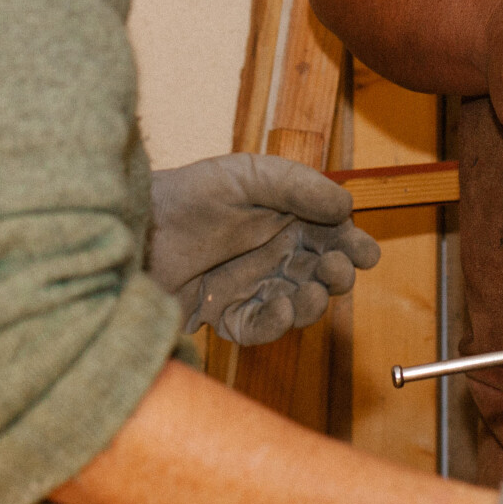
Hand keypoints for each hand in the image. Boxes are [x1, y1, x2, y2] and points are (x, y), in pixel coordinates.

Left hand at [147, 153, 380, 345]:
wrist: (136, 231)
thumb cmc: (188, 195)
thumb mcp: (246, 176)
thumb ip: (297, 186)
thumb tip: (347, 204)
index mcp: (282, 219)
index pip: (329, 235)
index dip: (351, 245)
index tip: (366, 253)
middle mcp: (271, 254)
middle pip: (320, 271)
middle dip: (337, 273)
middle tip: (338, 270)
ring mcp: (251, 287)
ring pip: (298, 303)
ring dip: (315, 301)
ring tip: (315, 292)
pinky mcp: (227, 316)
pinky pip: (262, 326)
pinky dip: (278, 323)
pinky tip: (282, 307)